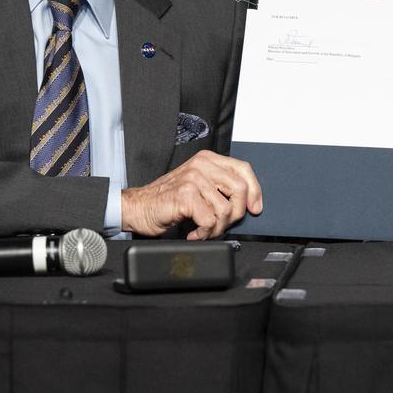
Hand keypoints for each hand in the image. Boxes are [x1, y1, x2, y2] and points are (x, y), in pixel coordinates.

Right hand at [120, 150, 262, 238]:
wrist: (137, 208)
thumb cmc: (167, 201)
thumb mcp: (198, 186)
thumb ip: (220, 187)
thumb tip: (249, 202)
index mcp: (208, 160)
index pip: (243, 169)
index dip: (255, 190)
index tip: (255, 208)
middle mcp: (202, 165)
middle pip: (240, 189)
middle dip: (235, 214)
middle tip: (221, 225)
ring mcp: (193, 178)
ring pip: (226, 209)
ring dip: (217, 228)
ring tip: (203, 230)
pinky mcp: (186, 195)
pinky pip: (210, 220)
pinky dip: (204, 233)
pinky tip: (194, 233)